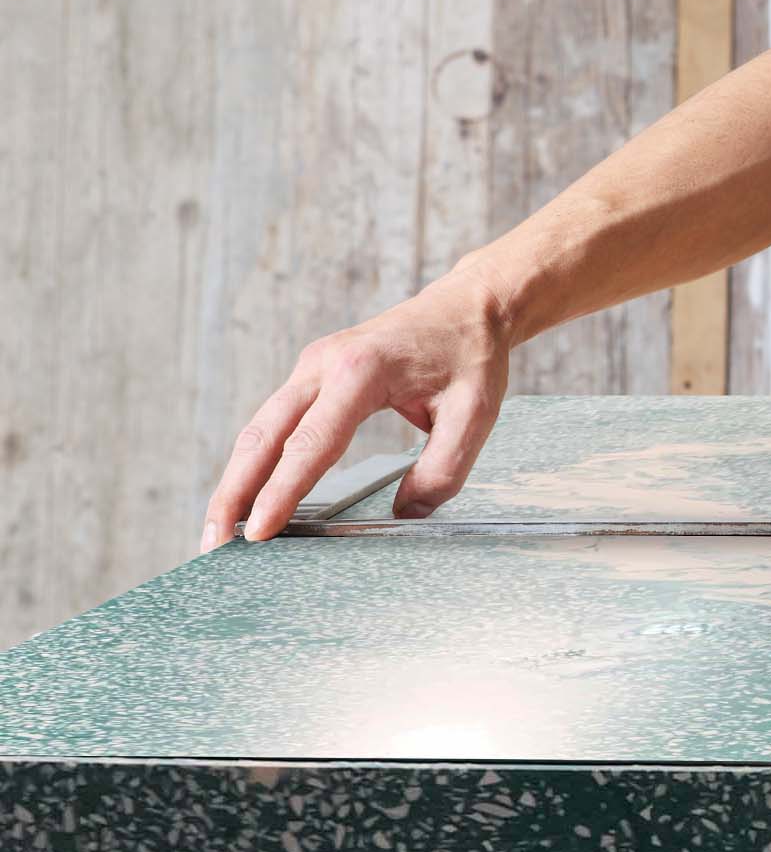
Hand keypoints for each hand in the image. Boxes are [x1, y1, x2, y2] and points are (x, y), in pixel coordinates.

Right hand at [200, 268, 514, 549]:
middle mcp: (324, 363)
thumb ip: (444, 468)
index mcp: (361, 371)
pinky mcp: (312, 374)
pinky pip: (275, 421)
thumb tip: (405, 515)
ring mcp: (312, 366)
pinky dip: (255, 460)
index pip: (311, 443)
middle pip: (263, 436)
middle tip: (213, 545)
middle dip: (234, 493)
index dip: (281, 492)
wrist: (465, 306)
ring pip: (259, 429)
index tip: (258, 533)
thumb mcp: (476, 414)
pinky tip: (247, 494)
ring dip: (235, 479)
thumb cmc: (470, 357)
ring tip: (218, 531)